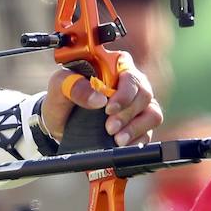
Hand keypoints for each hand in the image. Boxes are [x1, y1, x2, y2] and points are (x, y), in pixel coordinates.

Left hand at [41, 51, 162, 145]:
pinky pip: (149, 132)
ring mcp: (137, 104)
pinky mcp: (139, 123)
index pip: (130, 76)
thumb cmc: (62, 98)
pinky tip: (122, 144)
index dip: (124, 94)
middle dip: (127, 115)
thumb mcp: (60, 86)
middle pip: (144, 95)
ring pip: (153, 114)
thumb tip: (98, 99)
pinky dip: (137, 140)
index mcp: (114, 67)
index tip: (108, 109)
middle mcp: (130, 83)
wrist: (58, 122)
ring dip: (135, 128)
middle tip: (109, 128)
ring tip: (117, 139)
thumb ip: (75, 87)